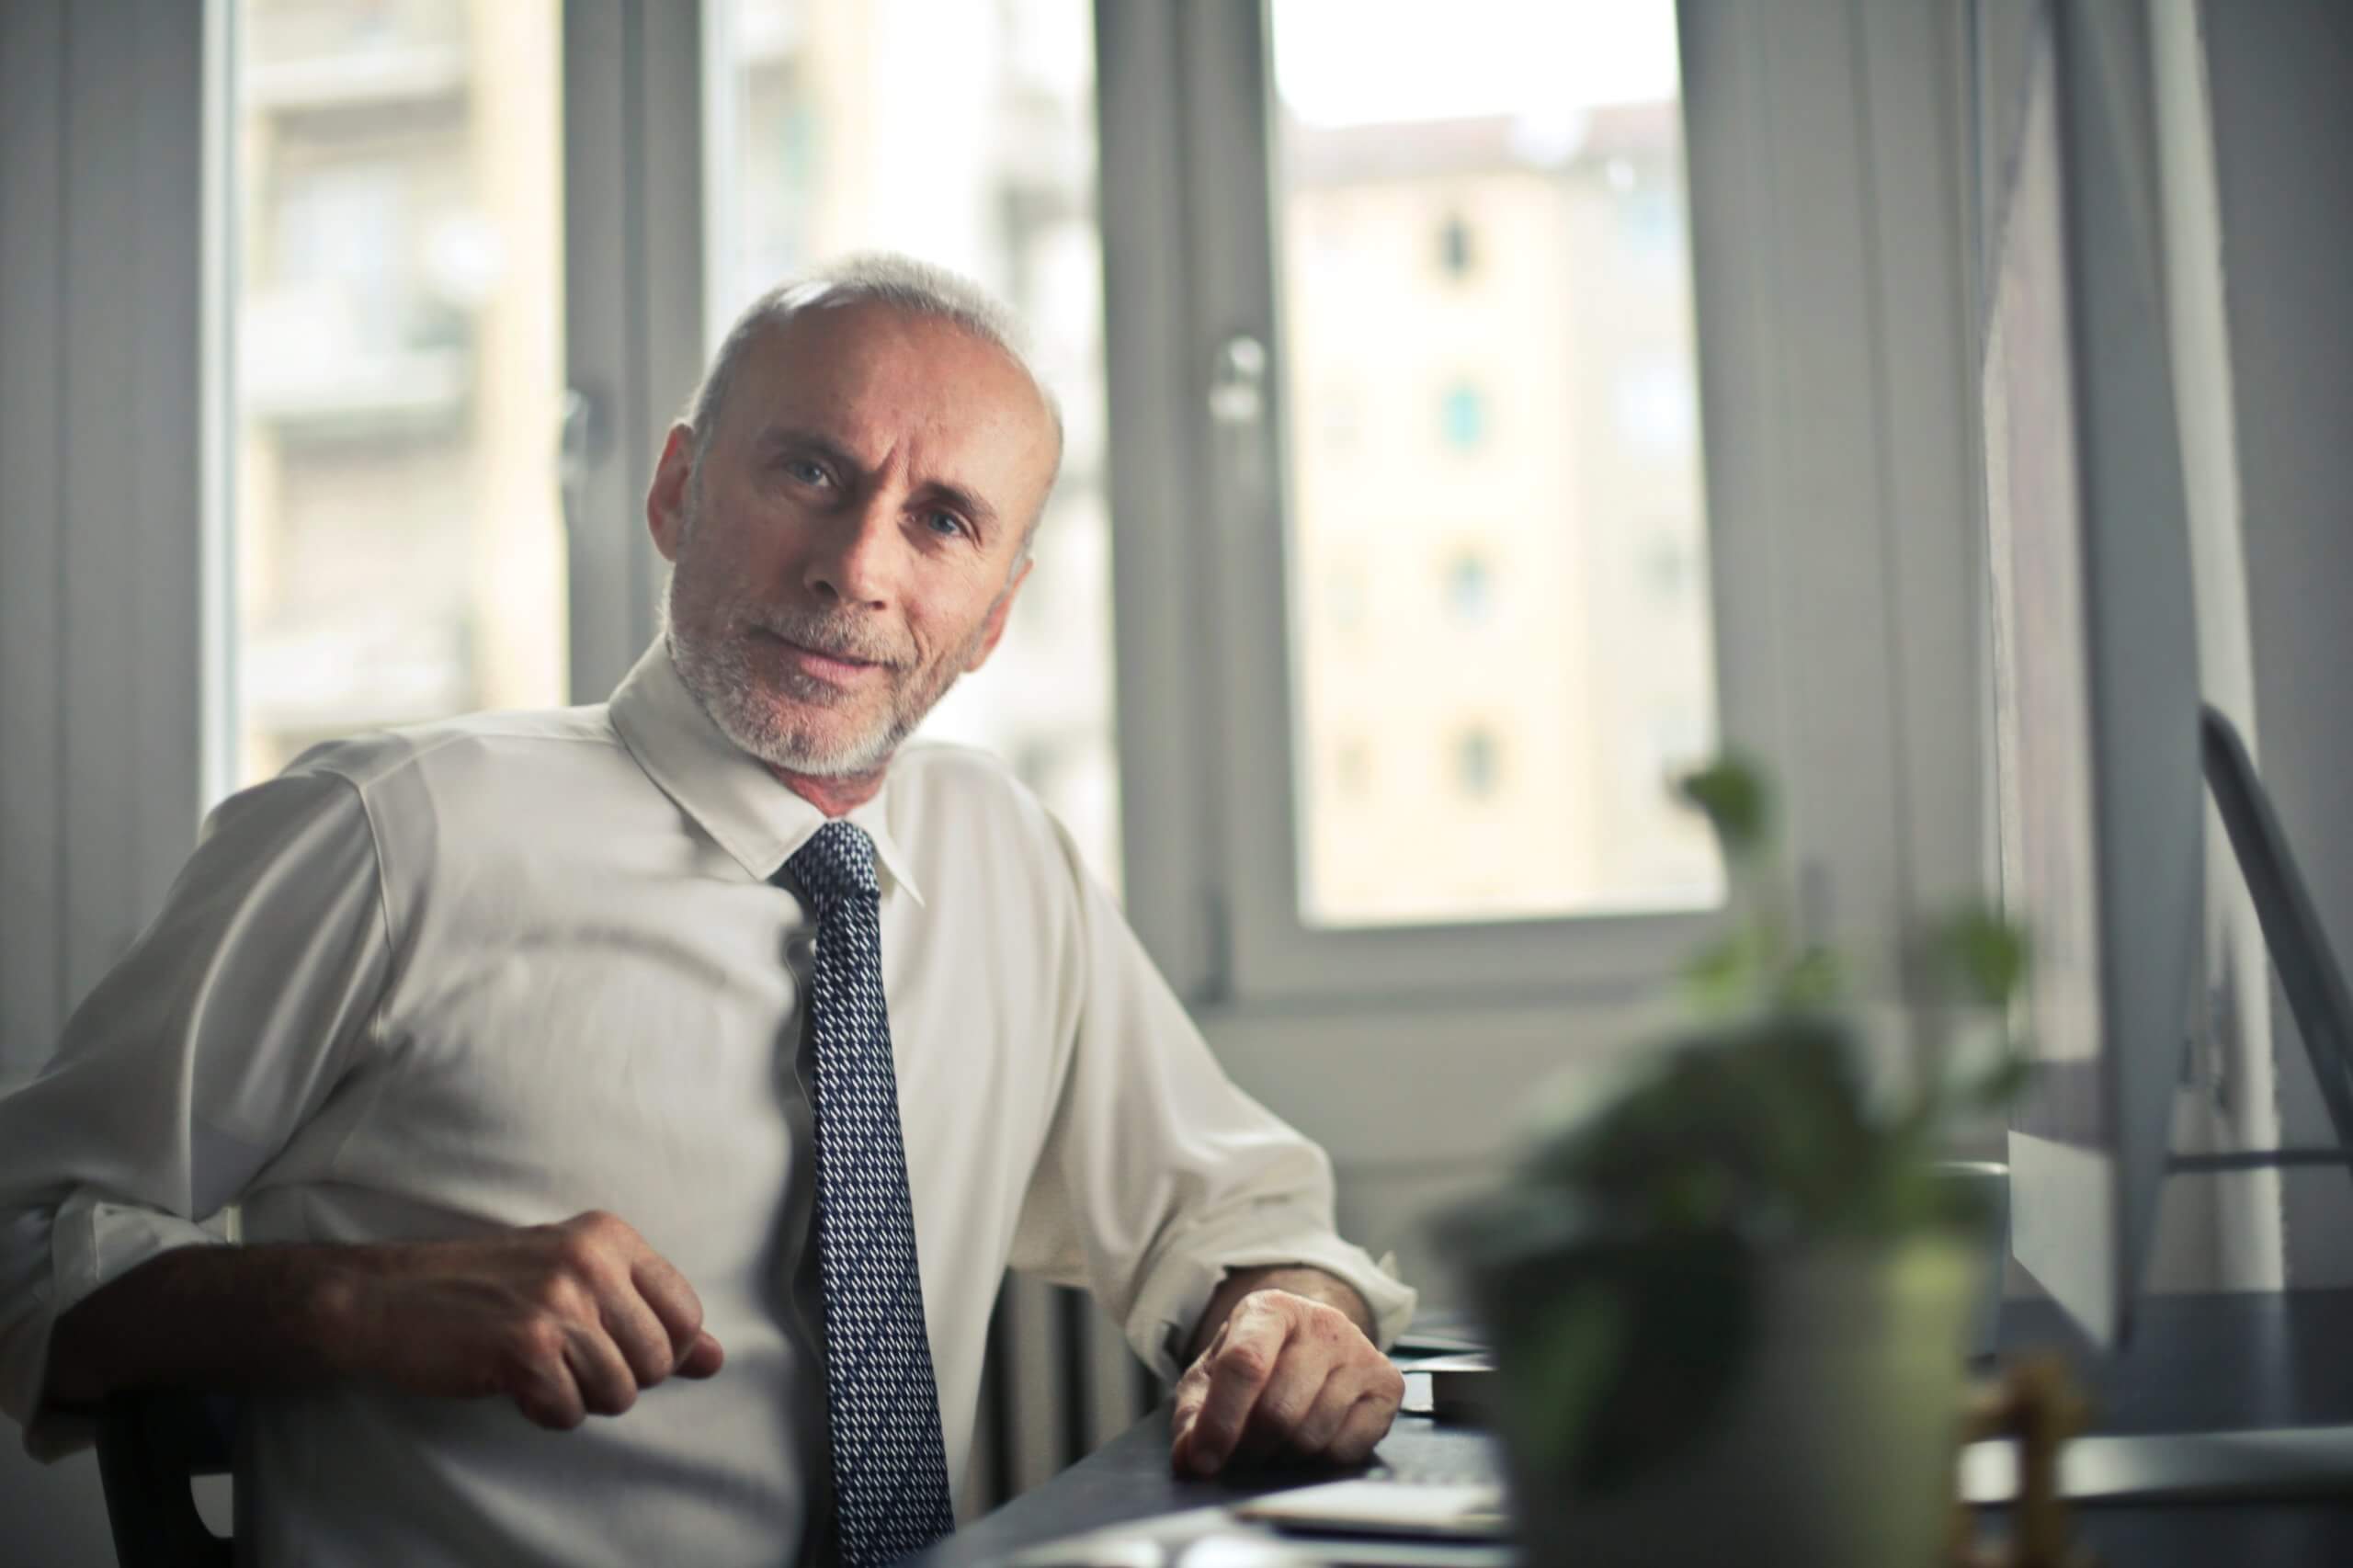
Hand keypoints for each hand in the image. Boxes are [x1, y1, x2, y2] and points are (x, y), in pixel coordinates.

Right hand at [322, 1210, 724, 1430]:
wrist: (389, 1297)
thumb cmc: (487, 1290)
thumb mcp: (576, 1281)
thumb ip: (649, 1315)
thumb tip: (716, 1359)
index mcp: (610, 1237)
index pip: (687, 1313)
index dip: (660, 1349)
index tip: (614, 1346)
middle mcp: (592, 1262)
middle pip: (658, 1361)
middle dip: (618, 1378)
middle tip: (565, 1359)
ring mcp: (559, 1302)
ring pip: (620, 1393)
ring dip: (579, 1397)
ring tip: (539, 1367)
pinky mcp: (525, 1347)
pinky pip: (570, 1411)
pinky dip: (544, 1410)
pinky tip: (514, 1382)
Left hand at [1169, 1288, 1403, 1476]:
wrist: (1312, 1340)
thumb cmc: (1257, 1359)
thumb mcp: (1212, 1377)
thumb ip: (1193, 1416)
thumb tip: (1189, 1459)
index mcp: (1270, 1308)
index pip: (1245, 1364)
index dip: (1220, 1421)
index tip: (1204, 1460)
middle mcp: (1322, 1322)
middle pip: (1278, 1411)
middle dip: (1250, 1447)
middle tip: (1240, 1453)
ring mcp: (1360, 1351)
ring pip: (1312, 1435)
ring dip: (1282, 1456)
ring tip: (1272, 1444)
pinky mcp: (1387, 1384)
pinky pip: (1347, 1449)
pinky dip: (1319, 1461)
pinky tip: (1308, 1442)